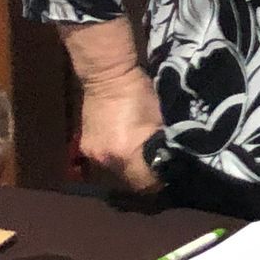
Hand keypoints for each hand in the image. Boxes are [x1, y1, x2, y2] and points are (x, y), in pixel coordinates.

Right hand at [78, 65, 164, 192]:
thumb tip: (174, 158)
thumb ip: (164, 143)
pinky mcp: (85, 147)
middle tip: (161, 169)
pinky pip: (106, 161)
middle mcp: (106, 160)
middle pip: (130, 182)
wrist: (108, 76)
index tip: (172, 176)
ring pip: (117, 173)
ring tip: (145, 160)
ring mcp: (92, 155)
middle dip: (146, 177)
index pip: (146, 183)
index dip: (161, 182)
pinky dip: (119, 159)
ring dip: (131, 169)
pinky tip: (129, 149)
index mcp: (126, 153)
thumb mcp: (161, 117)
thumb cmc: (140, 92)